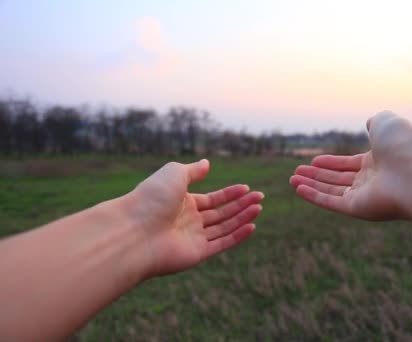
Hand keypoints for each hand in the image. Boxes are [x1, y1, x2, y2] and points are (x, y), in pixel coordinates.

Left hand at [128, 160, 263, 276]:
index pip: (212, 199)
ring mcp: (193, 238)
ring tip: (259, 208)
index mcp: (182, 203)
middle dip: (241, 205)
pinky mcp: (196, 254)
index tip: (247, 188)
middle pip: (221, 213)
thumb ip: (193, 170)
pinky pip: (221, 244)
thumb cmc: (151, 198)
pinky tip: (252, 226)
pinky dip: (237, 236)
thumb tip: (207, 164)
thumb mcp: (174, 174)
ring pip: (224, 228)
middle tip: (260, 198)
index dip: (230, 194)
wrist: (134, 230)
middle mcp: (188, 221)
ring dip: (242, 218)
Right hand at [290, 111, 411, 220]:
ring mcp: (365, 196)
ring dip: (311, 185)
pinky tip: (298, 189)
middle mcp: (372, 181)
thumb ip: (375, 122)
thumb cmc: (403, 143)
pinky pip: (332, 202)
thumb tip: (370, 123)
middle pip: (339, 180)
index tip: (313, 161)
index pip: (350, 165)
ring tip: (292, 179)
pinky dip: (314, 196)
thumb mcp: (385, 124)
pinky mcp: (359, 209)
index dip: (331, 163)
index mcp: (379, 162)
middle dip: (317, 176)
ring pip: (333, 192)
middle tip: (296, 172)